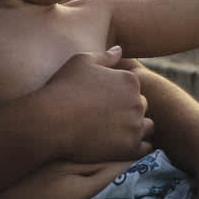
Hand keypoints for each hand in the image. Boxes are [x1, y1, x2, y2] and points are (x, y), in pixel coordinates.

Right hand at [36, 47, 154, 162]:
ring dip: (136, 129)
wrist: (51, 122)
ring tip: (115, 133)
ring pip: (147, 127)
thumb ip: (105, 56)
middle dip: (129, 111)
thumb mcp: (82, 62)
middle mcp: (137, 102)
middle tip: (107, 119)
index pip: (134, 88)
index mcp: (130, 80)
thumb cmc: (63, 88)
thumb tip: (120, 49)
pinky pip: (145, 148)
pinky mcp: (130, 147)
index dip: (119, 96)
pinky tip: (120, 146)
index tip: (104, 103)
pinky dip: (136, 147)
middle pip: (141, 107)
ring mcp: (135, 126)